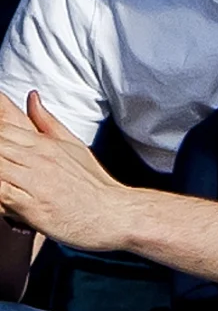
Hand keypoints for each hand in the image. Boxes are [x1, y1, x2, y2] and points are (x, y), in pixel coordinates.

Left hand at [0, 93, 130, 252]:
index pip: (3, 125)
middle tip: (5, 163)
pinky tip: (2, 198)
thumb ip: (47, 122)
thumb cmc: (92, 184)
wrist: (113, 213)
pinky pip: (0, 192)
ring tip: (4, 175)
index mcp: (44, 143)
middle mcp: (37, 158)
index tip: (2, 142)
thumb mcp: (72, 145)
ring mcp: (33, 180)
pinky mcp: (30, 205)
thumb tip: (32, 97)